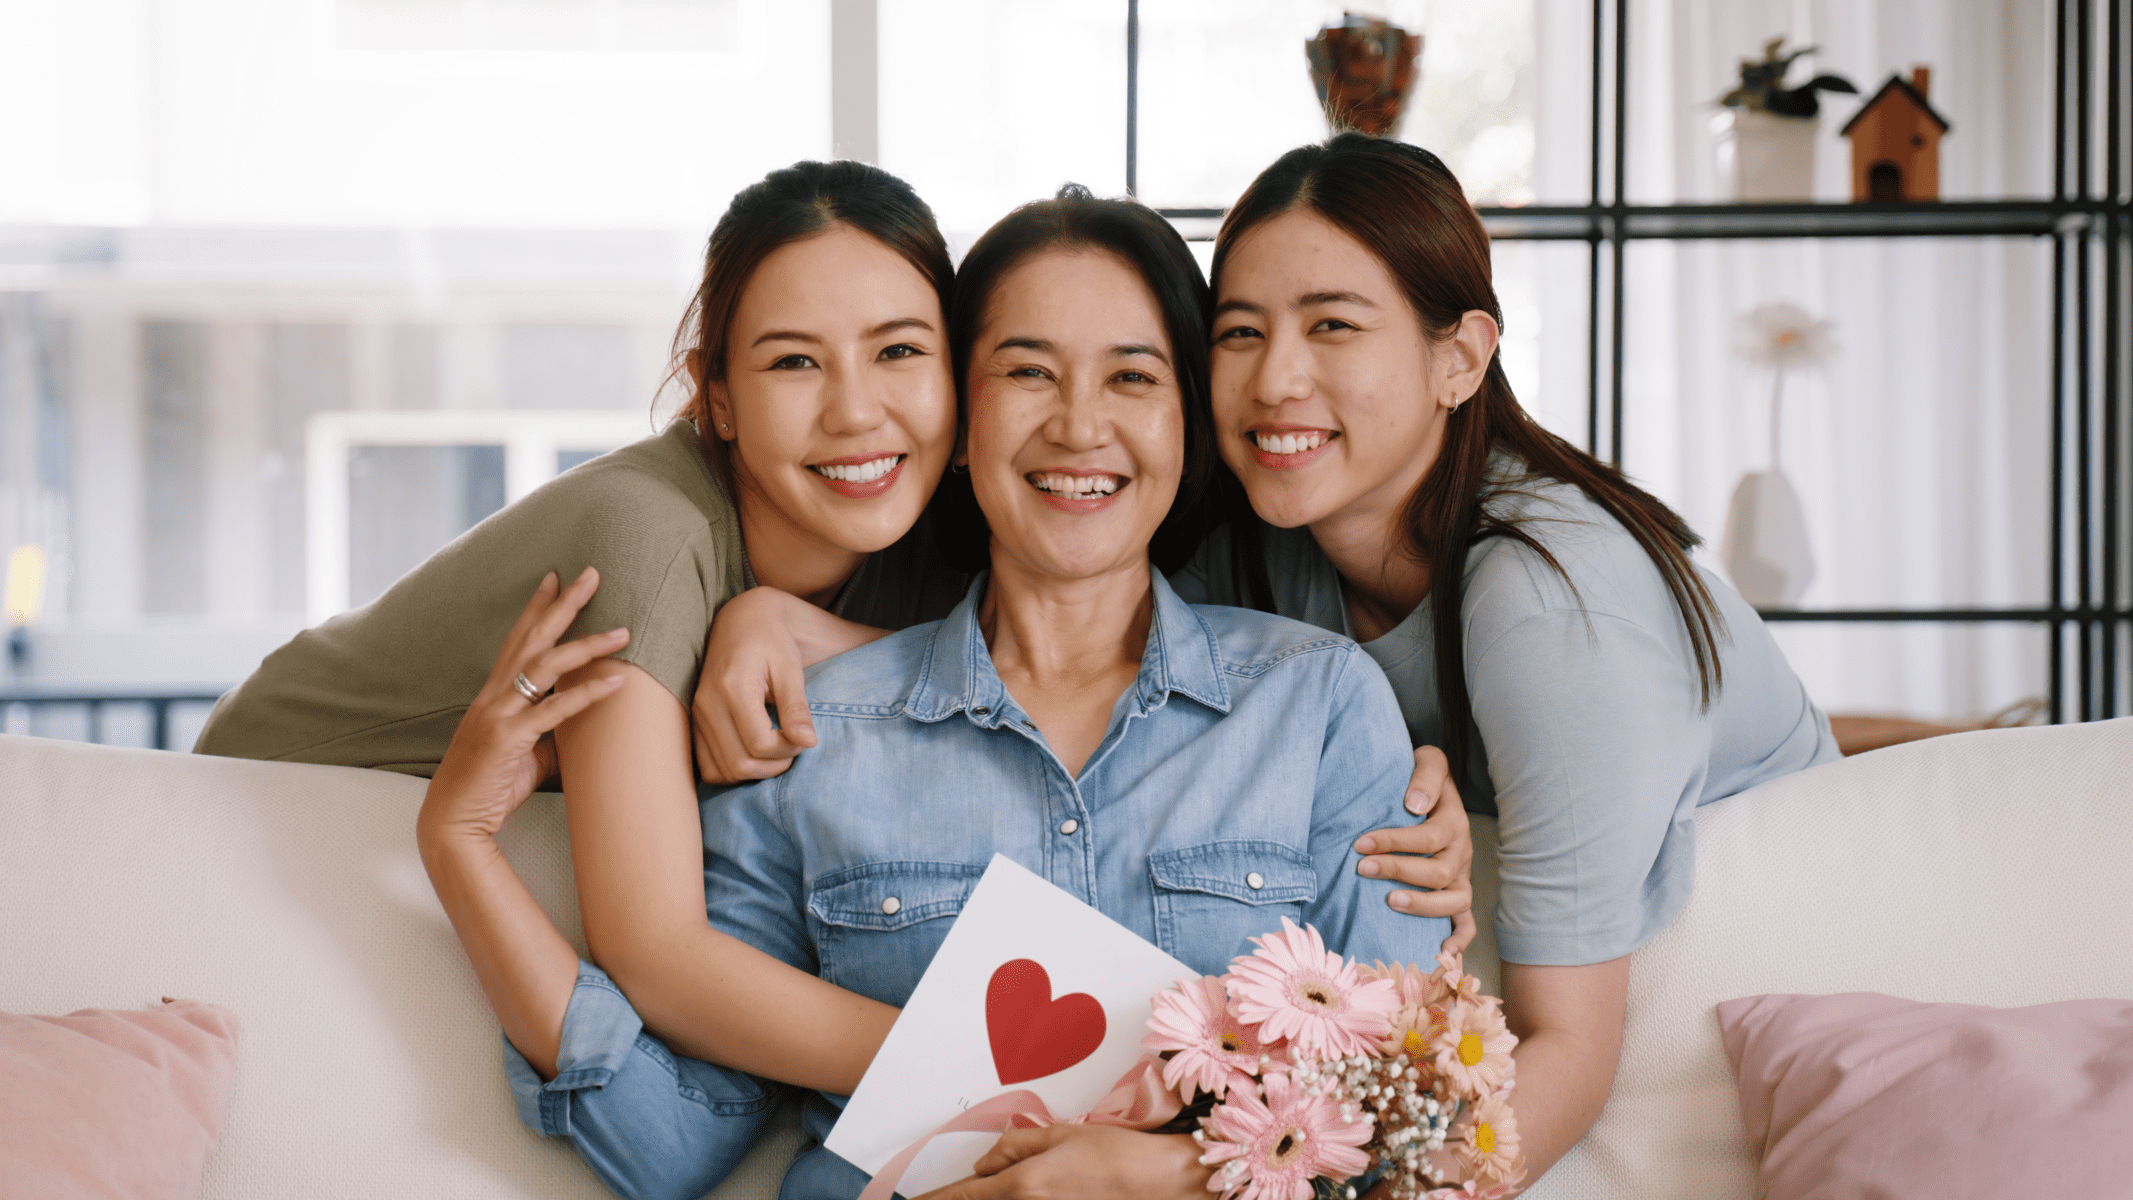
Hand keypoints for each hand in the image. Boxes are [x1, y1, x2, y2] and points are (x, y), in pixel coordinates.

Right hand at [418, 568, 628, 846]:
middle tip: (592, 574)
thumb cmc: (488, 788)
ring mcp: (498, 714)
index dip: (536, 607)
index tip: (556, 577)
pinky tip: (617, 681)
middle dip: (563, 604)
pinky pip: (554, 709)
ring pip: (545, 665)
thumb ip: (550, 731)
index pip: (516, 639)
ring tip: (623, 632)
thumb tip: (580, 724)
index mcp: (492, 696)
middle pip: (531, 638)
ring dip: (587, 645)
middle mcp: (493, 697)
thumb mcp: (525, 752)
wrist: (455, 823)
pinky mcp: (508, 738)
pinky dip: (587, 693)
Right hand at [691, 586, 818, 783]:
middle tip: (792, 747)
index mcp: (732, 688)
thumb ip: (796, 707)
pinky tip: (754, 754)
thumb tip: (808, 743)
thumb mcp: (790, 668)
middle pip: (740, 763)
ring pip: (722, 771)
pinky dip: (732, 770)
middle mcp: (707, 704)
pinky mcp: (694, 723)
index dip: (788, 750)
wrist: (741, 620)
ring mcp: (696, 715)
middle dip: (773, 766)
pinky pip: (707, 766)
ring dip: (754, 772)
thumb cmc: (772, 641)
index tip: (804, 737)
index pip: (760, 744)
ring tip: (775, 751)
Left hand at [916, 1125, 1208, 1199]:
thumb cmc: (1115, 1153)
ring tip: (1002, 1185)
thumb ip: (1016, 1147)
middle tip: (955, 1192)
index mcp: (1023, 1184)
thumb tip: (984, 1165)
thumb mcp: (1061, 1134)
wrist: (1159, 1182)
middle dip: (962, 1199)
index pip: (964, 1197)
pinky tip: (1026, 1191)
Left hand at [1354, 745, 1477, 955]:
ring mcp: (1462, 875)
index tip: (1360, 844)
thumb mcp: (1428, 762)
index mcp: (1454, 821)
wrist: (1436, 788)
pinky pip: (1466, 922)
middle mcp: (1462, 851)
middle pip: (1438, 870)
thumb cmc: (1422, 778)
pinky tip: (1441, 952)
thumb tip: (1414, 805)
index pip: (1428, 837)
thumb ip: (1425, 777)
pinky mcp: (1457, 892)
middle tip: (1363, 868)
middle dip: (1398, 870)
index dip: (1394, 842)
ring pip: (1454, 900)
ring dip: (1423, 904)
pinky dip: (1459, 939)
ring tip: (1391, 902)